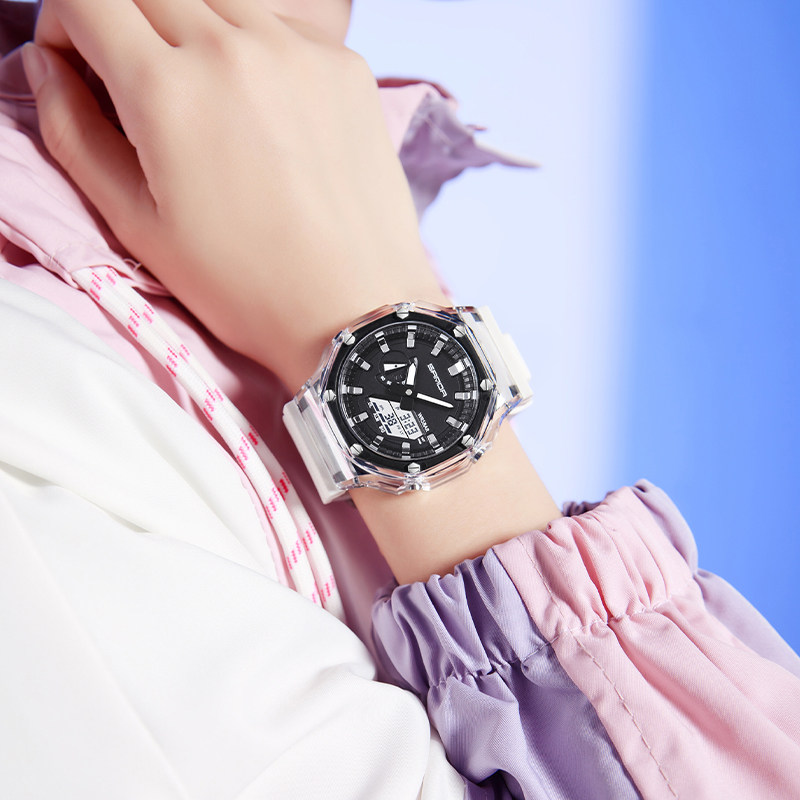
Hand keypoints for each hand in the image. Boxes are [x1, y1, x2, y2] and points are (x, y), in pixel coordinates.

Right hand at [24, 0, 447, 390]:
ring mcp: (299, 51)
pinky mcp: (345, 66)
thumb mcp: (138, 225)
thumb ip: (73, 132)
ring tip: (206, 103)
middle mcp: (233, 49)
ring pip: (215, 0)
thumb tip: (47, 65)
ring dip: (189, 33)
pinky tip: (264, 110)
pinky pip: (280, 26)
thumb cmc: (244, 285)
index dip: (65, 27)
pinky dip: (253, 49)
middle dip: (125, 28)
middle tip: (141, 94)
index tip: (81, 70)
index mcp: (167, 91)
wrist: (354, 309)